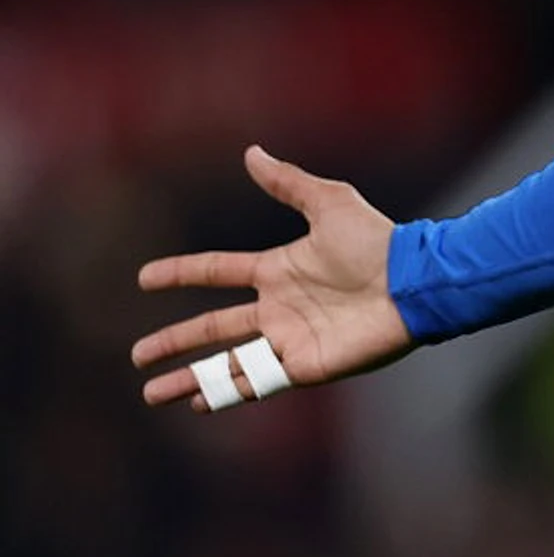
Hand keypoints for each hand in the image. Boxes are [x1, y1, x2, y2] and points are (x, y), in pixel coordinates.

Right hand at [132, 146, 415, 409]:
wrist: (414, 283)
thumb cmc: (378, 242)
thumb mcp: (329, 203)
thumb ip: (288, 183)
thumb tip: (251, 152)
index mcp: (278, 270)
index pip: (217, 272)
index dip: (181, 273)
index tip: (144, 279)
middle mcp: (278, 308)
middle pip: (212, 328)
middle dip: (174, 341)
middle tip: (137, 356)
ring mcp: (289, 339)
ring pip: (226, 363)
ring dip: (190, 378)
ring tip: (151, 394)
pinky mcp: (305, 365)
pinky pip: (256, 382)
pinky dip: (224, 394)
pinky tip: (197, 403)